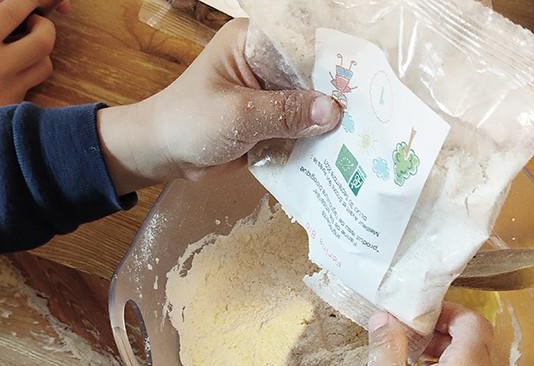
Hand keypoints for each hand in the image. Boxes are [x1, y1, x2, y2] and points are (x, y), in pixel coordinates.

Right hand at [0, 0, 60, 155]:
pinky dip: (27, 77)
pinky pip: (31, 87)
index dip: (28, 0)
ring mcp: (10, 91)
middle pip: (45, 41)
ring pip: (45, 66)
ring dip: (39, 54)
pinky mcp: (13, 109)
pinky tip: (9, 76)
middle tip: (33, 25)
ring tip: (21, 52)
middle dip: (46, 27)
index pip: (13, 11)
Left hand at [96, 18, 341, 194]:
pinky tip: (340, 156)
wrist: (161, 155)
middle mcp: (266, 64)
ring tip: (365, 139)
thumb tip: (334, 111)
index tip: (365, 78)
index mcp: (254, 43)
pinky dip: (314, 143)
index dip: (335, 59)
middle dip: (337, 96)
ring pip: (309, 106)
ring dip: (329, 124)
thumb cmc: (189, 123)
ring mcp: (269, 95)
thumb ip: (286, 112)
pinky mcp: (269, 123)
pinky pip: (299, 130)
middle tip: (373, 115)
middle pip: (313, 76)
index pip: (304, 42)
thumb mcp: (238, 115)